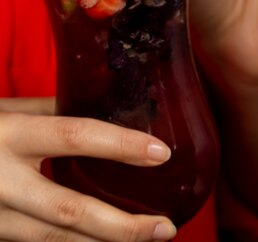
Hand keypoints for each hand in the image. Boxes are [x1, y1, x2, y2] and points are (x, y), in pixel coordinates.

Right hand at [0, 112, 175, 240]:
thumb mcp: (7, 112)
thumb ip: (52, 110)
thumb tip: (107, 105)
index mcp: (11, 135)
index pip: (75, 136)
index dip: (121, 145)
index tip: (161, 153)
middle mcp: (2, 181)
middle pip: (70, 210)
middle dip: (123, 226)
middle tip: (166, 228)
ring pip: (54, 240)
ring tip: (147, 239)